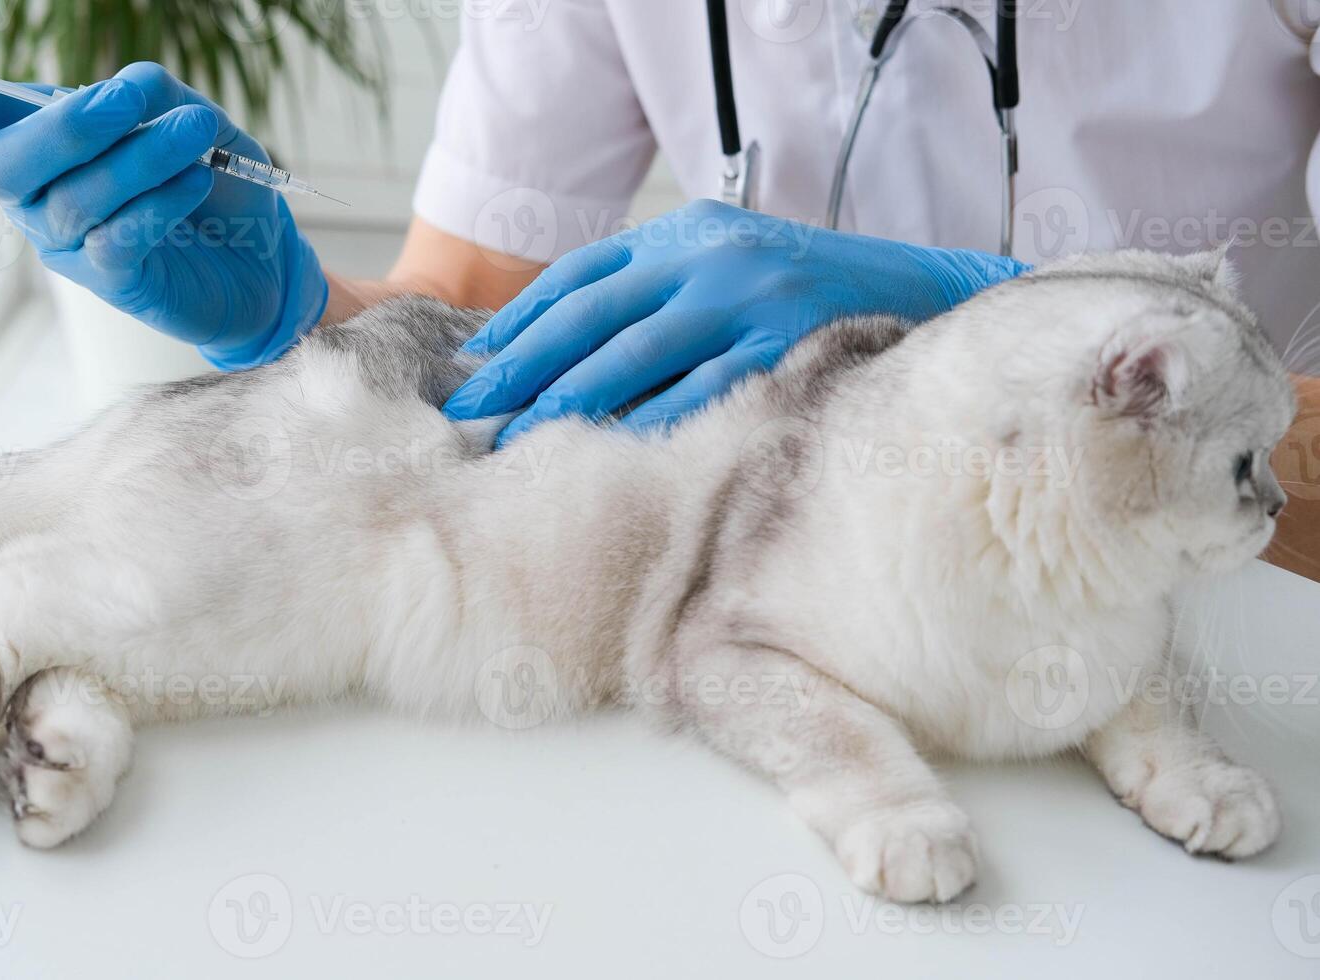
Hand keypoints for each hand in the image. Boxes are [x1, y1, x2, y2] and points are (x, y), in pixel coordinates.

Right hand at [0, 35, 326, 369]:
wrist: (263, 257)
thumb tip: (131, 86)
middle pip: (5, 166)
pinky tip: (198, 179)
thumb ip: (155, 94)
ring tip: (196, 130)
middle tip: (129, 99)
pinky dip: (158, 204)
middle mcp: (36, 198)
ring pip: (75, 200)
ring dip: (139, 157)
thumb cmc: (211, 181)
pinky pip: (117, 241)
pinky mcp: (114, 283)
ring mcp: (69, 245)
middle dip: (64, 128)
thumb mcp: (190, 119)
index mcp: (40, 143)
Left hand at [442, 199, 1027, 443]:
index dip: (522, 319)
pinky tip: (610, 448)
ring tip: (521, 438)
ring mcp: (748, 300)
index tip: (480, 363)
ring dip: (568, 401)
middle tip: (475, 412)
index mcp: (688, 234)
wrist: (918, 291)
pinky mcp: (783, 347)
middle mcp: (711, 257)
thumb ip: (658, 292)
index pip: (582, 275)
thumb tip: (566, 348)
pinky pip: (700, 392)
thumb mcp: (727, 265)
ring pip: (633, 356)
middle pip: (591, 316)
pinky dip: (650, 421)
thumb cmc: (806, 293)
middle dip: (524, 366)